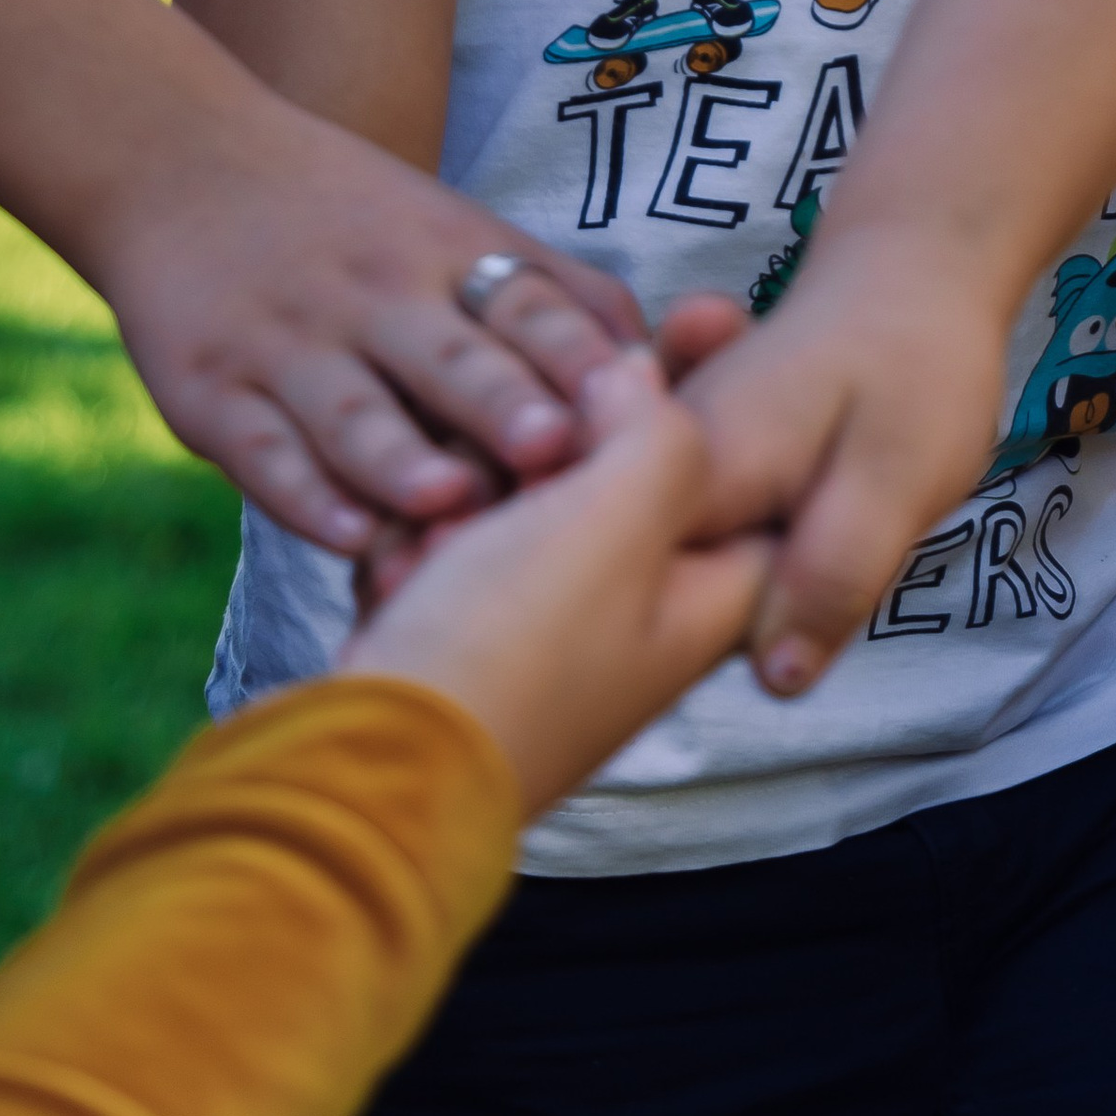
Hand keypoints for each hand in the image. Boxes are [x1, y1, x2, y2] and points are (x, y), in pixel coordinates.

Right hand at [94, 89, 646, 555]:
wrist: (182, 161)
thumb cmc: (354, 219)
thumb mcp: (459, 230)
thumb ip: (559, 298)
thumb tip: (664, 372)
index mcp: (451, 258)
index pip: (529, 306)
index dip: (578, 356)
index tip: (631, 403)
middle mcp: (378, 299)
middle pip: (452, 360)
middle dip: (503, 405)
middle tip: (554, 448)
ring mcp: (292, 347)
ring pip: (356, 416)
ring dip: (403, 459)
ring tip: (448, 498)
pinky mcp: (213, 395)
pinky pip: (264, 453)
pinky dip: (304, 496)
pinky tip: (345, 532)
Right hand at [342, 351, 773, 816]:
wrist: (367, 766)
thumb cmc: (510, 655)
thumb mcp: (618, 520)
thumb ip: (661, 429)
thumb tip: (638, 376)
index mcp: (707, 596)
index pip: (747, 474)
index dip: (707, 398)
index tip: (653, 349)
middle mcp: (638, 616)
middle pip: (620, 473)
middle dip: (554, 451)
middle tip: (511, 472)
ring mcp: (549, 630)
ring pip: (524, 500)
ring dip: (472, 495)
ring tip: (440, 534)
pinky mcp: (468, 637)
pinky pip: (455, 547)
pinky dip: (425, 546)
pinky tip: (401, 570)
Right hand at [677, 221, 1010, 694]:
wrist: (909, 263)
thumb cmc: (913, 363)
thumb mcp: (894, 480)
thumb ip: (834, 573)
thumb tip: (778, 680)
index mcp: (692, 478)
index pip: (668, 610)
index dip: (733, 640)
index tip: (808, 608)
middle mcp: (653, 464)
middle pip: (673, 590)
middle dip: (751, 602)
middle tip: (844, 537)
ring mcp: (666, 455)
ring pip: (691, 561)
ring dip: (755, 567)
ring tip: (840, 508)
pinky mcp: (689, 449)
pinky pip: (699, 522)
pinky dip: (748, 530)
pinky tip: (812, 493)